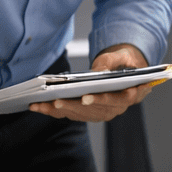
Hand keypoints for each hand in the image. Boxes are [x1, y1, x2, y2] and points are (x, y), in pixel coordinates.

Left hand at [30, 44, 154, 121]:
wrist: (125, 69)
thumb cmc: (124, 62)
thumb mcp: (121, 56)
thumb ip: (112, 63)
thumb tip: (97, 73)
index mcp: (131, 94)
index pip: (117, 100)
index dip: (101, 100)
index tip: (85, 98)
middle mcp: (116, 108)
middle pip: (94, 110)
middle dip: (73, 106)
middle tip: (56, 101)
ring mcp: (102, 112)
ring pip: (80, 115)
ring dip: (60, 111)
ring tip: (41, 105)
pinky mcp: (90, 113)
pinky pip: (72, 115)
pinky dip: (55, 112)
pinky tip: (40, 107)